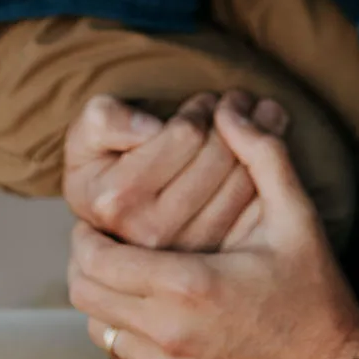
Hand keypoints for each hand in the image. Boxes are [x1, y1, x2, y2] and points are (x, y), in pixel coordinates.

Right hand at [63, 90, 284, 251]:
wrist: (110, 218)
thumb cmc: (102, 163)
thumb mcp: (88, 132)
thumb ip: (106, 119)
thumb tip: (149, 129)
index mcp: (117, 198)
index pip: (185, 134)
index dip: (199, 109)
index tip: (203, 102)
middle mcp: (151, 232)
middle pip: (219, 156)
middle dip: (235, 117)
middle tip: (238, 100)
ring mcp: (185, 250)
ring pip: (243, 178)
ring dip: (261, 134)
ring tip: (258, 114)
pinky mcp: (213, 258)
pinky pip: (257, 205)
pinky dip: (270, 170)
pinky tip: (268, 145)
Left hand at [68, 96, 358, 358]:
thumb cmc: (315, 290)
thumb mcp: (295, 213)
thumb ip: (262, 153)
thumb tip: (230, 108)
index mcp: (187, 287)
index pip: (94, 260)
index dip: (85, 234)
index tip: (98, 219)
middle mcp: (167, 338)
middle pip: (85, 297)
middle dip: (87, 263)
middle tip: (107, 241)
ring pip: (102, 332)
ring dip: (108, 300)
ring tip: (136, 275)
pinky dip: (135, 336)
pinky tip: (167, 315)